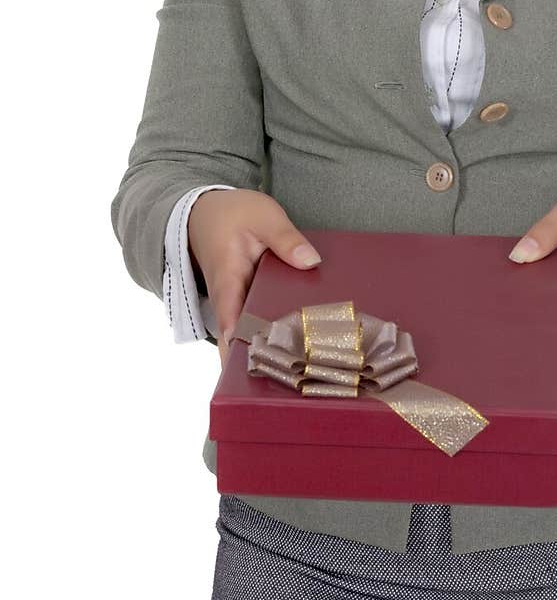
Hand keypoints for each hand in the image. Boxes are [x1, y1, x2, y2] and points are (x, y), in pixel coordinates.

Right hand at [187, 189, 321, 366]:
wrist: (203, 213)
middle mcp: (229, 299)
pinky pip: (261, 321)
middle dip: (261, 360)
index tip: (255, 368)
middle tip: (288, 386)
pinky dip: (277, 333)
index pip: (231, 318)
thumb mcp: (263, 216)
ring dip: (271, 350)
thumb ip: (285, 239)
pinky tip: (305, 346)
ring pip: (251, 333)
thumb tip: (311, 262)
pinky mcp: (248, 301)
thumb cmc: (231, 214)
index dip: (243, 344)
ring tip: (301, 378)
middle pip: (242, 337)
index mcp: (227, 278)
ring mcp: (238, 303)